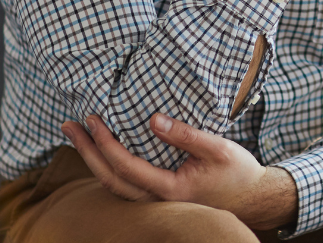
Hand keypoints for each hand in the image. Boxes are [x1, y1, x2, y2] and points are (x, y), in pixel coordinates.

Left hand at [61, 113, 298, 229]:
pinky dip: (107, 167)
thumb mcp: (218, 148)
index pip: (127, 167)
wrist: (253, 199)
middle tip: (69, 125)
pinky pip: (124, 186)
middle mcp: (158, 201)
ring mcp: (156, 202)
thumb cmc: (237, 173)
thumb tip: (153, 120)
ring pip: (113, 186)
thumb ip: (186, 135)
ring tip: (77, 134)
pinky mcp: (159, 197)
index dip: (107, 144)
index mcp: (171, 189)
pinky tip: (100, 151)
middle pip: (110, 179)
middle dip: (87, 151)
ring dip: (92, 160)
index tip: (94, 121)